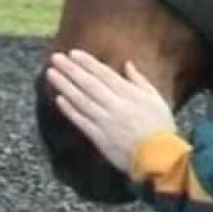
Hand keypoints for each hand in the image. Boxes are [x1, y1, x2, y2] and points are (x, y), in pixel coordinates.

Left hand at [46, 49, 176, 174]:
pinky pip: (81, 121)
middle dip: (71, 69)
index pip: (104, 74)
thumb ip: (140, 80)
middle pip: (89, 84)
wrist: (159, 158)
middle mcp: (115, 105)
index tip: (73, 53)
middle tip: (55, 58)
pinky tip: (59, 99)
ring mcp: (105, 121)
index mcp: (130, 94)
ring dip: (65, 86)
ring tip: (51, 74)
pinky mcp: (99, 138)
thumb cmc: (161, 127)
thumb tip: (127, 64)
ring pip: (81, 100)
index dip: (87, 63)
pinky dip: (70, 110)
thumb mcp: (156, 99)